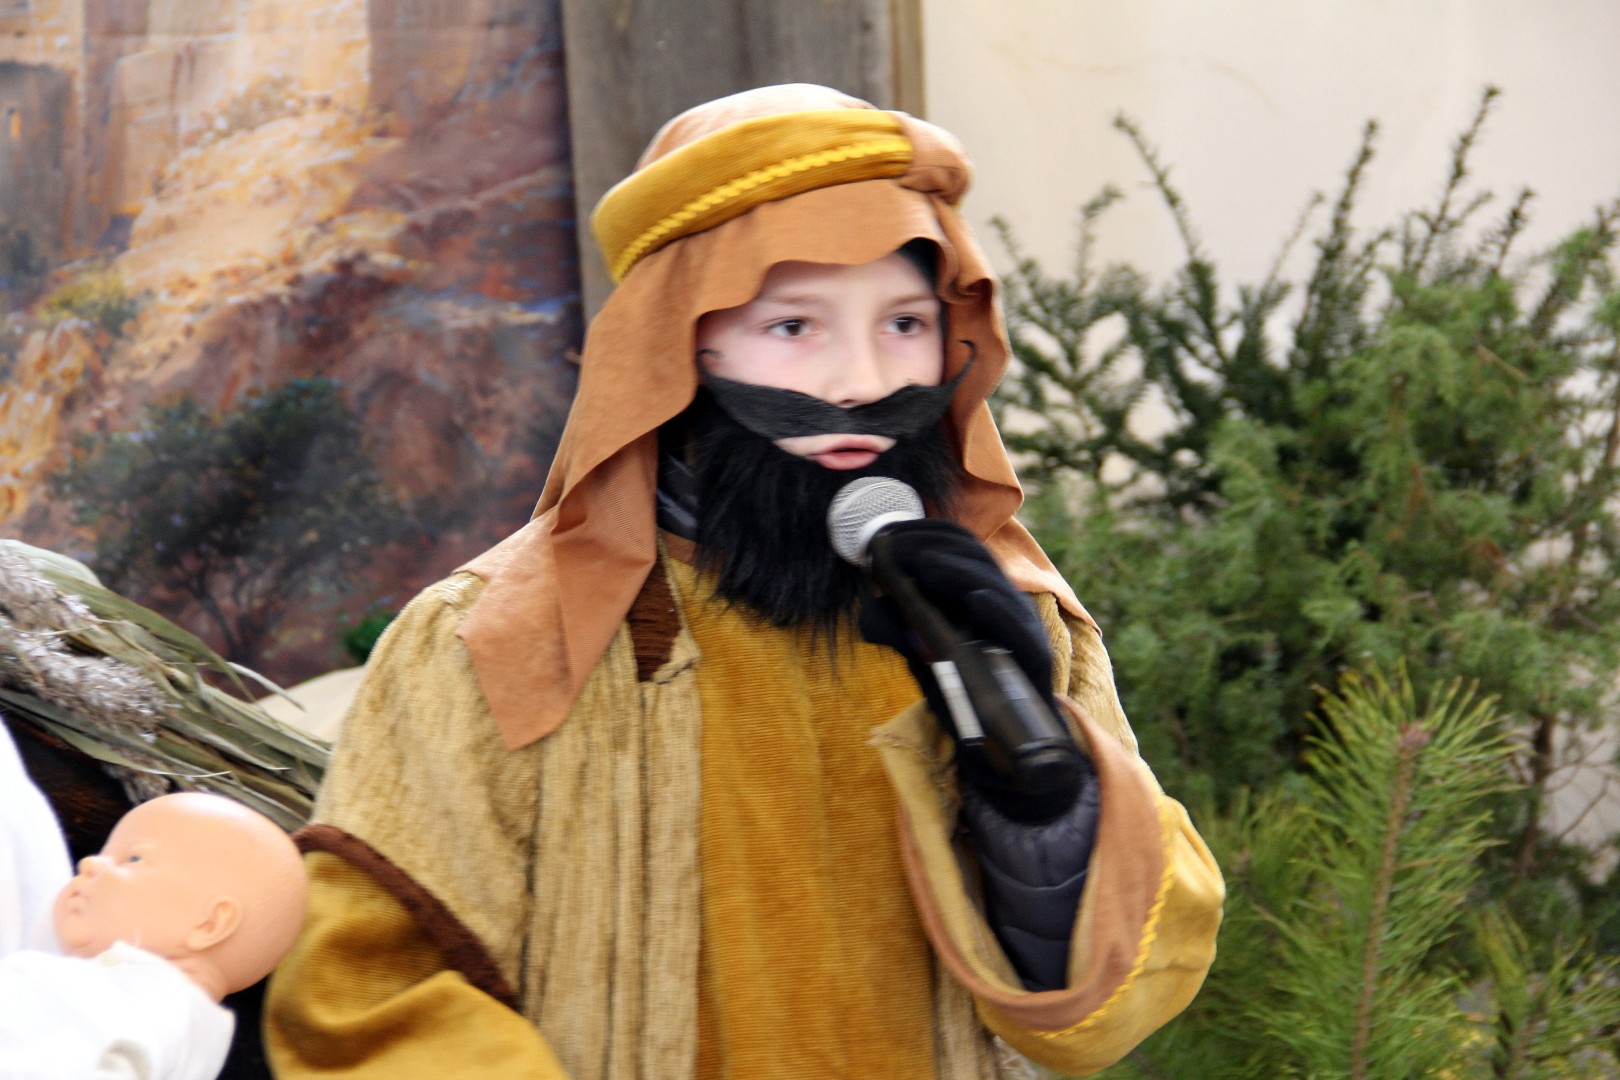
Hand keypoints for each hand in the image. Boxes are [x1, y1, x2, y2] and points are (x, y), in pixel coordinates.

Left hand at [857, 518, 1055, 714]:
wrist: (1000, 740)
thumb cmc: (961, 691)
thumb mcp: (920, 655)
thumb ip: (899, 630)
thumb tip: (869, 607)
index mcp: (977, 592)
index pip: (958, 545)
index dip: (925, 533)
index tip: (887, 535)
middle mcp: (1001, 602)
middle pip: (973, 557)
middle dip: (933, 548)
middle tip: (897, 548)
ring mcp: (1020, 626)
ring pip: (993, 585)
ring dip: (957, 572)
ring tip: (923, 565)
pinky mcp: (1035, 655)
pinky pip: (1018, 627)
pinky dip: (998, 611)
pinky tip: (976, 599)